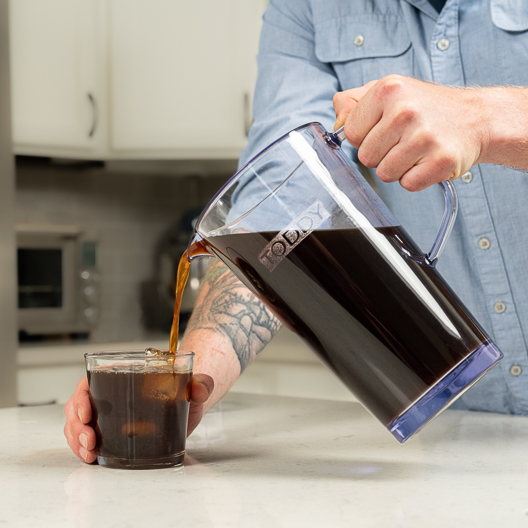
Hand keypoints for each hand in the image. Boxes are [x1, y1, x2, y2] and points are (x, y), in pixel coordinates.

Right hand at [64, 373, 213, 463]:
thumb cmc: (186, 392)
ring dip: (76, 438)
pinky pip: (84, 437)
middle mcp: (109, 394)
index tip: (87, 414)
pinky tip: (89, 456)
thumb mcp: (195, 386)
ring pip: (76, 422)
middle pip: (78, 405)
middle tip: (89, 439)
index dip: (81, 398)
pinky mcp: (110, 431)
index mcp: (122, 376)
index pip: (89, 382)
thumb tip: (199, 388)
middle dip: (77, 424)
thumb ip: (201, 384)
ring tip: (89, 452)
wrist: (188, 407)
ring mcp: (107, 413)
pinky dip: (81, 447)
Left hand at [333, 75, 489, 191]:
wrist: (476, 117)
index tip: (384, 130)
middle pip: (366, 157)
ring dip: (398, 169)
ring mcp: (424, 136)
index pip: (351, 133)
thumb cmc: (427, 107)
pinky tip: (427, 161)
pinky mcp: (441, 161)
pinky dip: (416, 178)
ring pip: (385, 174)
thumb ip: (353, 103)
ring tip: (415, 151)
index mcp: (388, 89)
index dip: (365, 137)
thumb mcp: (390, 92)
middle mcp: (405, 111)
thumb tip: (337, 123)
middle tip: (403, 142)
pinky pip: (408, 185)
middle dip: (381, 155)